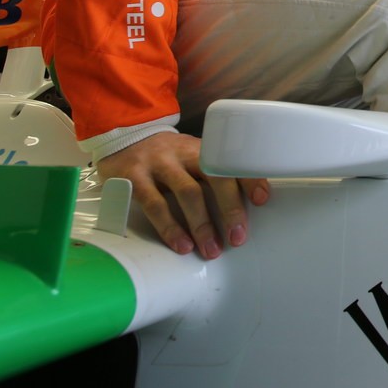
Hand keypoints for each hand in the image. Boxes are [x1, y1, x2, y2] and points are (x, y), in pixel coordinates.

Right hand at [97, 132, 270, 258]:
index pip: (232, 160)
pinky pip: (155, 204)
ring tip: (212, 250)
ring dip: (202, 224)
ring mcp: (160, 163)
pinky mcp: (135, 177)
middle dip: (230, 208)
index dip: (249, 178)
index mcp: (205, 148)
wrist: (125, 137)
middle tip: (238, 238)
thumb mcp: (194, 157)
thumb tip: (247, 207)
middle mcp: (185, 153)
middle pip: (214, 176)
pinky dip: (170, 227)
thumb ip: (214, 175)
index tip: (262, 199)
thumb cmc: (170, 157)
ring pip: (188, 192)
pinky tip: (182, 245)